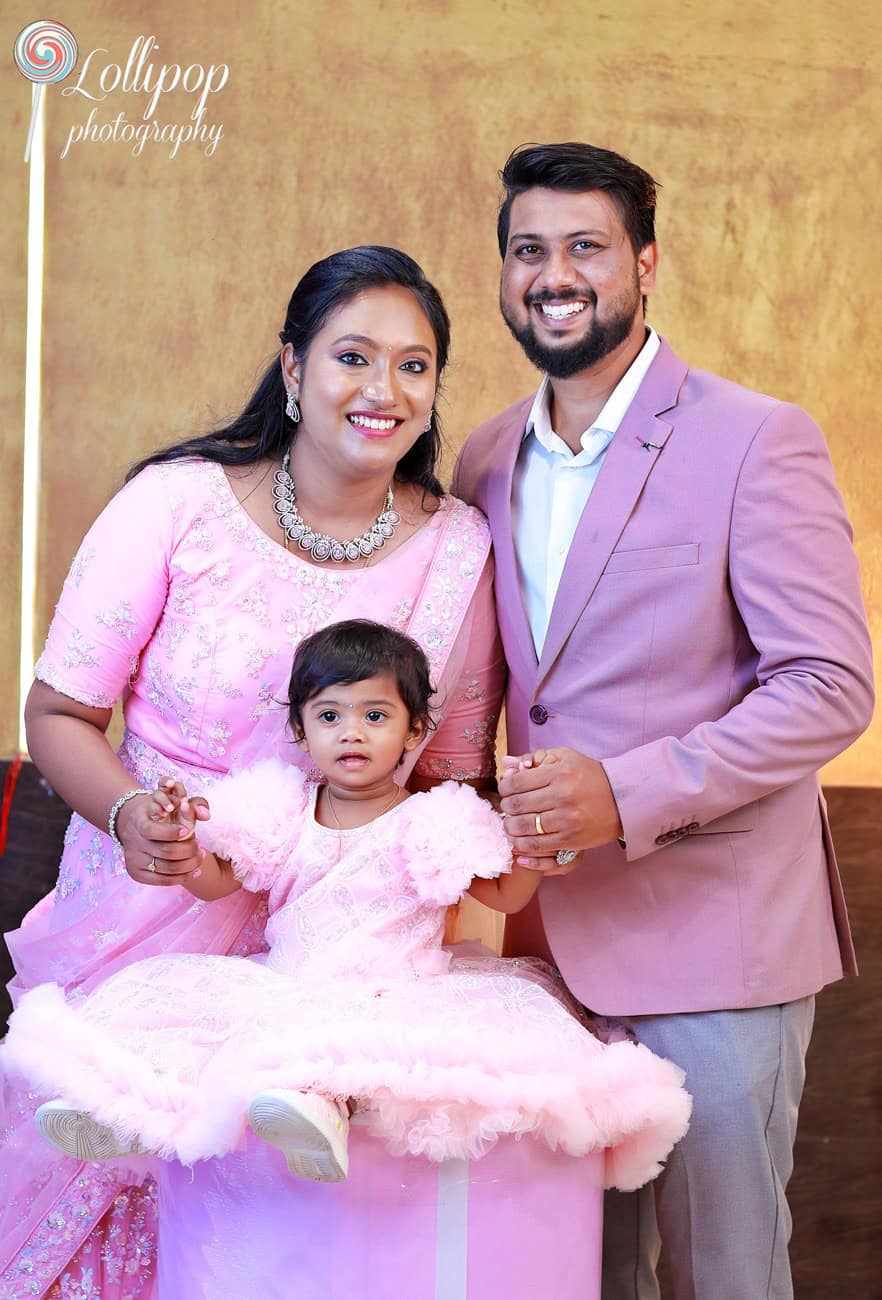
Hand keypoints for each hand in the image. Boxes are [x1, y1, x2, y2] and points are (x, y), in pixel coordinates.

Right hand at [116, 778, 209, 886]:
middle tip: (200, 844)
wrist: (135, 827)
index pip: (151, 830)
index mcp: (138, 822)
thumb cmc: (162, 814)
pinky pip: (164, 881)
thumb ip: (194, 805)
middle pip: (166, 852)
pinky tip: (196, 870)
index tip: (186, 830)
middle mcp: (134, 843)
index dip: (171, 832)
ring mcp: (134, 861)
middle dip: (189, 849)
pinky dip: (184, 877)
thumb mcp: (174, 803)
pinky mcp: (137, 874)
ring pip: (168, 869)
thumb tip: (206, 814)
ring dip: (191, 864)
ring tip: (201, 855)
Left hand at [498, 747, 622, 870]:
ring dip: (511, 828)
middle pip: (516, 805)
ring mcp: (566, 819)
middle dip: (506, 808)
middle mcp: (561, 795)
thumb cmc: (589, 775)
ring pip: (524, 827)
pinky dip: (522, 845)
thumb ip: (535, 758)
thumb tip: (506, 762)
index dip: (504, 788)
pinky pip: (538, 845)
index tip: (506, 791)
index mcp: (558, 773)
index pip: (516, 783)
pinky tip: (518, 842)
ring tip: (510, 825)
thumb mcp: (565, 757)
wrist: (622, 799)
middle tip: (507, 809)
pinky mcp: (571, 839)